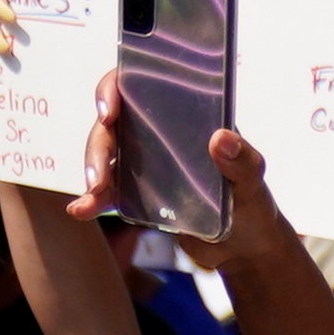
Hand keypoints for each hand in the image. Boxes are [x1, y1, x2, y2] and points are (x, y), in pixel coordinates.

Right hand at [72, 75, 292, 269]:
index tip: (109, 109)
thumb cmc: (253, 204)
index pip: (141, 85)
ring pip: (105, 155)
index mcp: (185, 116)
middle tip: (101, 173)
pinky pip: (107, 191)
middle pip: (115, 123)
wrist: (244, 249)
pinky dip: (92, 199)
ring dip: (94, 170)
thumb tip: (221, 138)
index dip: (116, 88)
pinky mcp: (137, 194)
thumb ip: (243, 161)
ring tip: (94, 193)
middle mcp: (159, 133)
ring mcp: (144, 163)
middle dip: (100, 143)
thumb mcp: (253, 182)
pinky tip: (80, 209)